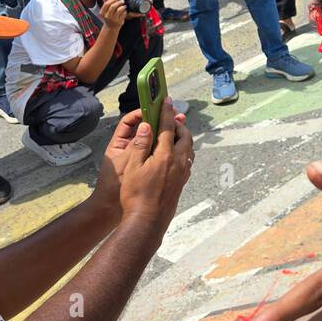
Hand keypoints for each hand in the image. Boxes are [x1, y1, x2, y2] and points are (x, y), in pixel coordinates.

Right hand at [99, 0, 128, 30]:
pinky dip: (125, 11)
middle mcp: (107, 16)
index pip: (106, 4)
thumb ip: (106, 1)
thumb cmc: (109, 17)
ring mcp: (113, 19)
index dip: (112, 0)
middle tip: (122, 1)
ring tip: (124, 6)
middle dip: (119, 2)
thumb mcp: (106, 10)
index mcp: (102, 13)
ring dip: (123, 6)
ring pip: (119, 10)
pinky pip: (123, 14)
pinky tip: (125, 11)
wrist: (111, 27)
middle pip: (113, 6)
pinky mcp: (119, 22)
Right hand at [117, 115, 193, 231]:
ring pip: (188, 148)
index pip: (169, 127)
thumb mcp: (133, 167)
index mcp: (166, 155)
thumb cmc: (135, 194)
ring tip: (173, 133)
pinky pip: (187, 160)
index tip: (167, 100)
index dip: (167, 112)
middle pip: (184, 136)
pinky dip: (183, 150)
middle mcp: (179, 162)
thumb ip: (141, 144)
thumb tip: (147, 125)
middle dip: (178, 124)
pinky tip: (174, 154)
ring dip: (182, 137)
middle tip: (171, 117)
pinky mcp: (183, 181)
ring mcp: (183, 172)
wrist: (147, 220)